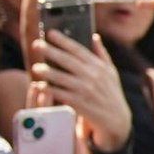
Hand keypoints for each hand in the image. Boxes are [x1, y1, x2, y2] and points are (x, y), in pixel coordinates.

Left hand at [30, 31, 131, 152]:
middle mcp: (92, 76)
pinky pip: (62, 94)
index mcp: (99, 66)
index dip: (63, 40)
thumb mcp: (111, 72)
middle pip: (68, 61)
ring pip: (63, 78)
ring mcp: (86, 90)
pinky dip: (51, 90)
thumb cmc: (112, 94)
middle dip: (51, 51)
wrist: (117, 120)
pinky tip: (41, 86)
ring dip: (48, 72)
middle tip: (36, 44)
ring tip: (36, 67)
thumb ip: (102, 54)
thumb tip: (94, 36)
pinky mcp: (80, 104)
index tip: (50, 33)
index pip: (78, 49)